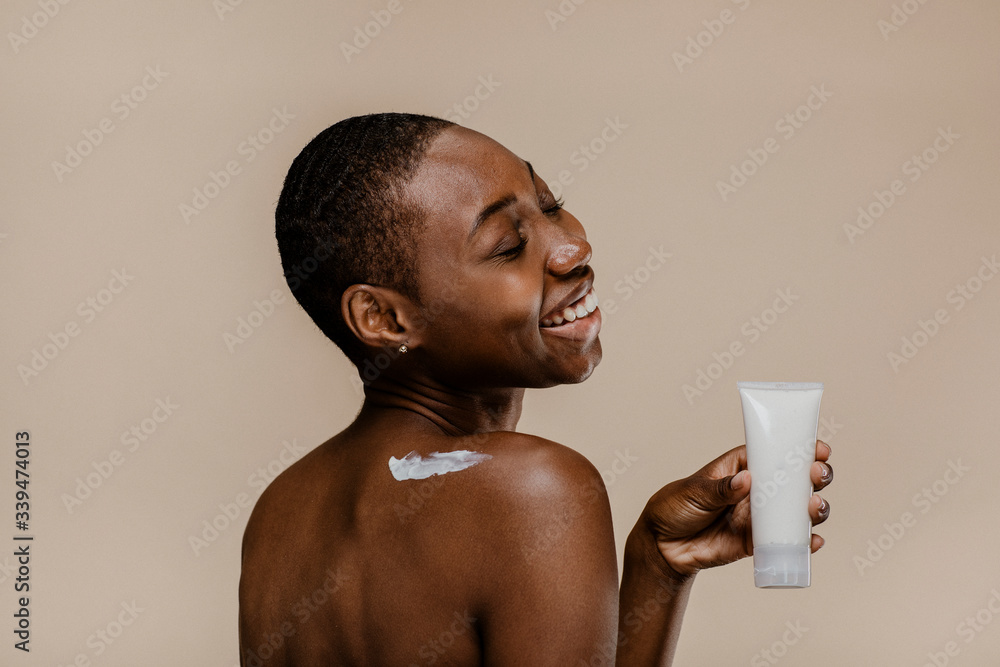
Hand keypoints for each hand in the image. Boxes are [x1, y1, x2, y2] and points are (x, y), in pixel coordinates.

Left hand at [640, 441, 832, 578]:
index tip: (819, 448)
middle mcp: (756, 490)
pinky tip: (814, 542)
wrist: (662, 546)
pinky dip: (804, 543)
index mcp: (741, 467)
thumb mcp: (694, 491)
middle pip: (795, 480)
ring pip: (796, 511)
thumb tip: (746, 481)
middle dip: (815, 476)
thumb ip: (720, 489)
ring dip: (813, 509)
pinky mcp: (757, 543)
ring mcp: (759, 517)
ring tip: (815, 507)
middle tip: (817, 476)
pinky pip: (786, 542)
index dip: (799, 448)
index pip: (774, 452)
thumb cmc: (674, 506)